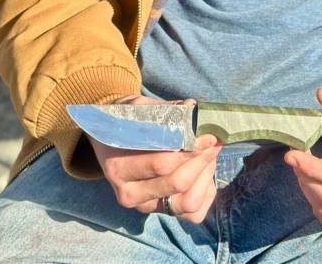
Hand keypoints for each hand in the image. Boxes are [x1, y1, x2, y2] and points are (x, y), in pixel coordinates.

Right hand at [88, 96, 220, 222]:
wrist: (108, 141)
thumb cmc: (125, 122)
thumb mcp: (138, 109)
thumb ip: (165, 110)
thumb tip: (192, 107)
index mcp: (119, 167)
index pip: (161, 163)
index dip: (190, 148)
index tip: (207, 134)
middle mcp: (129, 193)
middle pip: (177, 183)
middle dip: (201, 160)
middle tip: (212, 142)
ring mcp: (145, 207)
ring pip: (187, 203)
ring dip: (204, 177)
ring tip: (209, 155)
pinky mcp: (160, 213)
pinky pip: (193, 214)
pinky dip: (205, 193)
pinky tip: (205, 172)